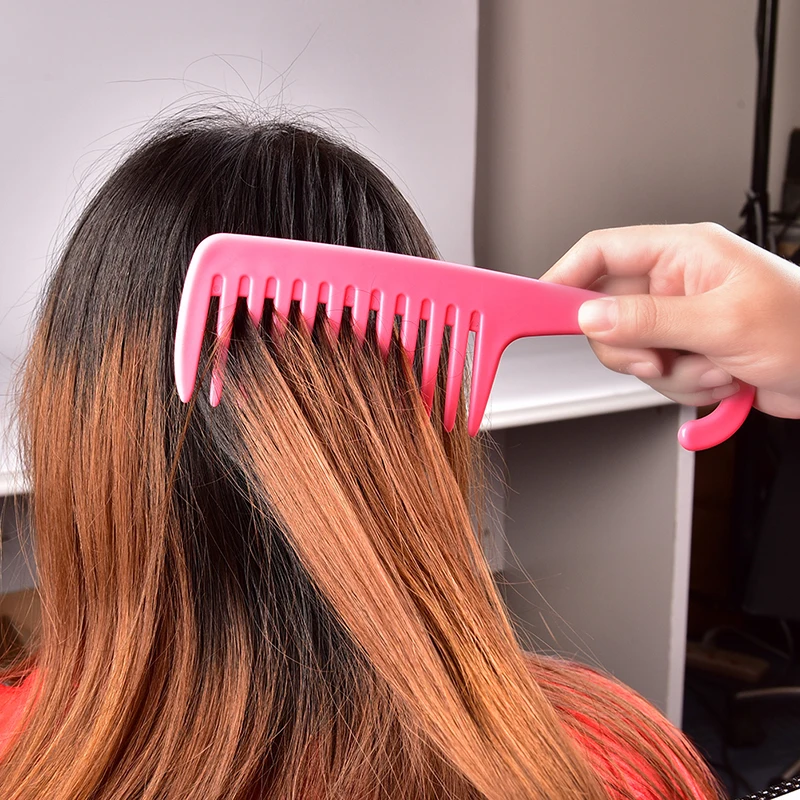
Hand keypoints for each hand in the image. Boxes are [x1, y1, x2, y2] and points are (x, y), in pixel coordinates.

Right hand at [541, 223, 799, 417]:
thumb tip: (593, 316)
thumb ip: (649, 318)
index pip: (602, 252)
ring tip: (712, 367)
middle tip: (657, 356)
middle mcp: (676, 283)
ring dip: (667, 372)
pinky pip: (656, 374)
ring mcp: (681, 320)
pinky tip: (722, 378)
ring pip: (630, 351)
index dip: (566, 276)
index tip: (540, 305)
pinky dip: (684, 386)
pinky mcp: (689, 352)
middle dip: (630, 346)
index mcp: (683, 252)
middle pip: (607, 311)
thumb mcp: (723, 322)